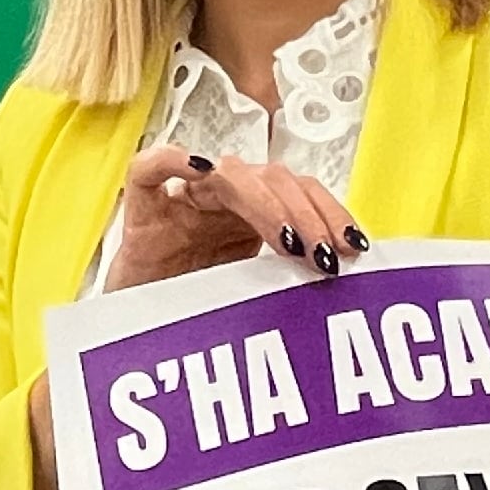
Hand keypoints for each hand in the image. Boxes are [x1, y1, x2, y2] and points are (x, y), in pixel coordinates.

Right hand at [103, 147, 364, 292]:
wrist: (135, 329)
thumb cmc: (191, 307)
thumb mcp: (256, 293)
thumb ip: (292, 276)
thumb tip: (348, 276)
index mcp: (255, 213)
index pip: (303, 191)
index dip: (332, 213)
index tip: (354, 247)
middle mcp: (224, 197)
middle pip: (275, 179)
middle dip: (308, 215)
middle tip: (325, 256)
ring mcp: (184, 198)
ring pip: (230, 173)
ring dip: (266, 202)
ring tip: (288, 241)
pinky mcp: (142, 208)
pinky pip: (151, 169)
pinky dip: (173, 160)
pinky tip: (199, 168)